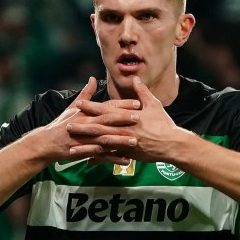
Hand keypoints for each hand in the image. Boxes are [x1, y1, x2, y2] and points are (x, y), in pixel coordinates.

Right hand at [33, 76, 139, 164]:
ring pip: (106, 139)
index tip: (137, 103)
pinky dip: (114, 158)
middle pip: (108, 121)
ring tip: (135, 141)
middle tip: (140, 117)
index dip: (122, 105)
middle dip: (124, 119)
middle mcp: (87, 125)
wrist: (47, 143)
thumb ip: (86, 93)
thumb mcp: (72, 107)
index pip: (107, 107)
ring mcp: (86, 139)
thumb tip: (93, 78)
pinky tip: (127, 160)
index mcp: (87, 113)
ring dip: (121, 140)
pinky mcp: (85, 152)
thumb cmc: (61, 124)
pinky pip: (102, 156)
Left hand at [69, 76, 187, 163]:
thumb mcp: (154, 104)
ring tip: (72, 147)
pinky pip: (110, 158)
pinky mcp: (128, 154)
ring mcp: (124, 143)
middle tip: (67, 125)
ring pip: (101, 144)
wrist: (172, 144)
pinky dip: (99, 159)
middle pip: (99, 127)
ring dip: (86, 145)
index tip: (78, 103)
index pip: (105, 110)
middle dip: (82, 126)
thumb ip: (142, 92)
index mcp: (127, 117)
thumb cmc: (163, 123)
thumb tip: (135, 78)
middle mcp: (123, 130)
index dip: (91, 106)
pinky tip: (88, 161)